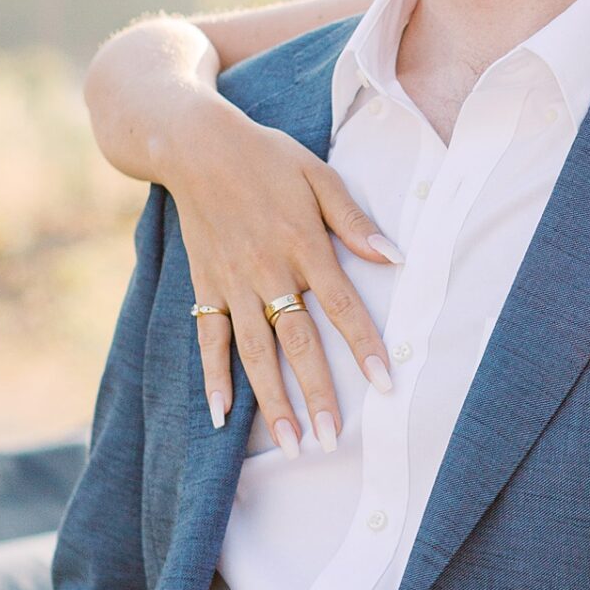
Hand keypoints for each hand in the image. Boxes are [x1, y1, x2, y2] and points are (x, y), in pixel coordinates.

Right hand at [158, 92, 399, 452]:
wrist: (194, 145)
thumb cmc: (266, 157)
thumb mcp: (318, 174)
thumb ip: (355, 220)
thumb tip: (395, 257)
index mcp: (303, 244)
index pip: (341, 306)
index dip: (364, 346)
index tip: (385, 384)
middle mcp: (267, 271)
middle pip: (297, 342)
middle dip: (316, 394)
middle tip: (332, 440)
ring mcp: (232, 283)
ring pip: (254, 352)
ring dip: (271, 401)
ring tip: (290, 444)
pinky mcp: (204, 286)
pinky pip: (208, 339)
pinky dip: (213, 377)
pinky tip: (222, 416)